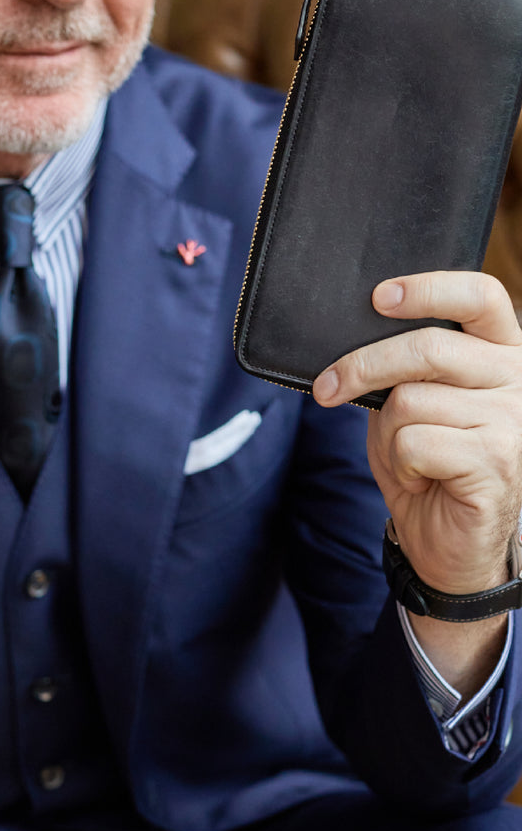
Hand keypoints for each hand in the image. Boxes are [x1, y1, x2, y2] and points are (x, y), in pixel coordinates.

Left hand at [313, 271, 521, 595]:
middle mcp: (518, 379)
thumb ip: (403, 364)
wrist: (449, 542)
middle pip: (427, 347)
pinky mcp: (498, 461)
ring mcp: (514, 420)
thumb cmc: (427, 461)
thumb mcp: (410, 400)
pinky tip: (422, 477)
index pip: (480, 295)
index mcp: (502, 350)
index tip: (378, 297)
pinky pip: (416, 441)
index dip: (429, 288)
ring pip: (412, 399)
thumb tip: (355, 331)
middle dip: (363, 366)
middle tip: (327, 387)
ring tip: (406, 455)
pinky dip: (401, 463)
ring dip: (388, 433)